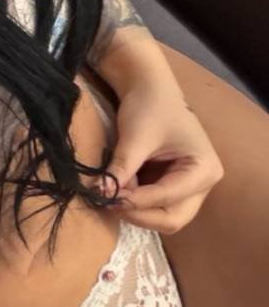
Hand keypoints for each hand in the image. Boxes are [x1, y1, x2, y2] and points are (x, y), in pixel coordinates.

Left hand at [96, 81, 224, 234]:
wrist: (148, 87)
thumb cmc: (149, 106)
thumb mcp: (135, 137)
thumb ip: (121, 168)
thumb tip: (102, 194)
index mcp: (204, 170)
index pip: (168, 198)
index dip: (136, 202)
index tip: (106, 197)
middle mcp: (203, 184)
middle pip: (172, 219)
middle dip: (138, 215)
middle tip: (108, 203)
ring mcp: (189, 188)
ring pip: (162, 217)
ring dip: (135, 209)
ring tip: (111, 191)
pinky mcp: (172, 187)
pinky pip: (154, 206)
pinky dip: (134, 201)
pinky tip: (118, 186)